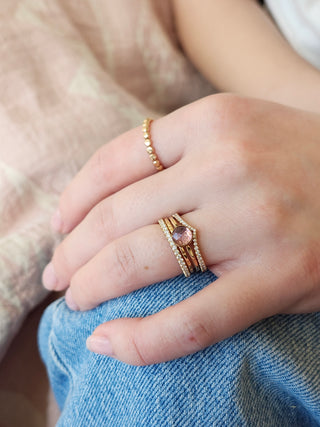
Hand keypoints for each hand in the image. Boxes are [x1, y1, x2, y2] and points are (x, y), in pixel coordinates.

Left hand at [42, 94, 319, 364]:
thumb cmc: (296, 158)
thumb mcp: (235, 131)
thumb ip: (176, 153)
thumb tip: (104, 198)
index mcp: (212, 121)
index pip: (114, 160)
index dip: (74, 201)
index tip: (59, 228)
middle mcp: (228, 164)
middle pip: (116, 215)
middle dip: (72, 253)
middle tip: (57, 275)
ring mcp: (254, 221)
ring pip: (140, 262)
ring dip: (92, 288)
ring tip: (76, 302)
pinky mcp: (280, 276)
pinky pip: (192, 320)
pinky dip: (142, 340)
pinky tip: (111, 344)